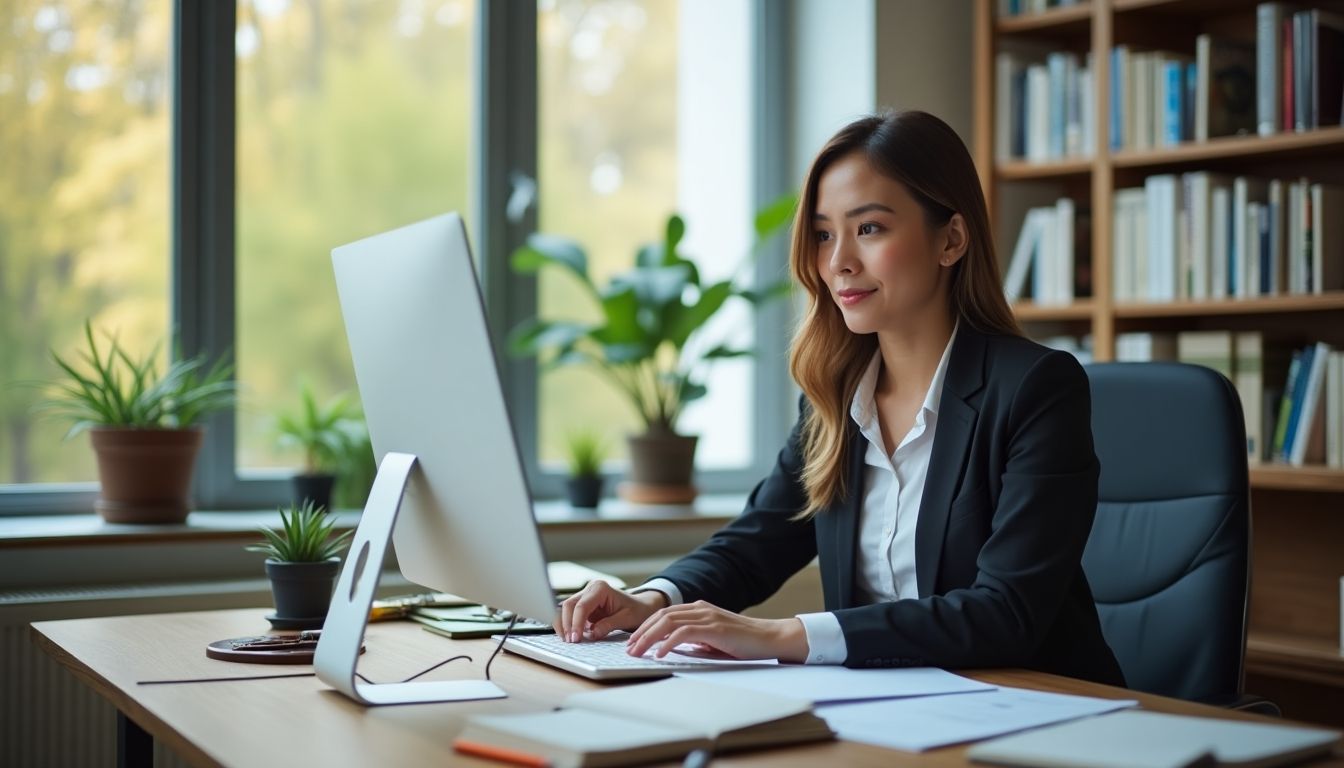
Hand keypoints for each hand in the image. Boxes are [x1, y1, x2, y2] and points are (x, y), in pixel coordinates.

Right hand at [555, 580, 666, 641]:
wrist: (641, 607)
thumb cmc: (636, 610)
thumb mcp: (626, 618)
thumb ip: (609, 625)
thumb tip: (592, 634)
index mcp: (601, 588)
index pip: (582, 606)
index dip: (576, 623)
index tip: (575, 638)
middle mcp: (590, 589)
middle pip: (569, 605)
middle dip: (566, 624)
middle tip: (570, 642)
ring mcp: (585, 597)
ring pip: (565, 609)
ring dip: (564, 625)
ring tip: (568, 641)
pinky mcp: (583, 606)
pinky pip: (570, 615)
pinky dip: (568, 625)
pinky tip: (571, 636)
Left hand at [625, 601, 808, 663]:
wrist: (770, 638)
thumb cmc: (744, 642)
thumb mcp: (714, 640)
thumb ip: (695, 640)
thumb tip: (674, 648)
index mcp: (699, 609)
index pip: (664, 614)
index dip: (645, 627)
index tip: (633, 641)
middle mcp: (700, 609)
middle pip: (661, 616)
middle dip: (641, 632)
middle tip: (628, 648)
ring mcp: (707, 616)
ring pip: (668, 622)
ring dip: (649, 638)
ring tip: (637, 652)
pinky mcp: (714, 628)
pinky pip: (684, 632)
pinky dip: (668, 643)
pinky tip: (660, 653)